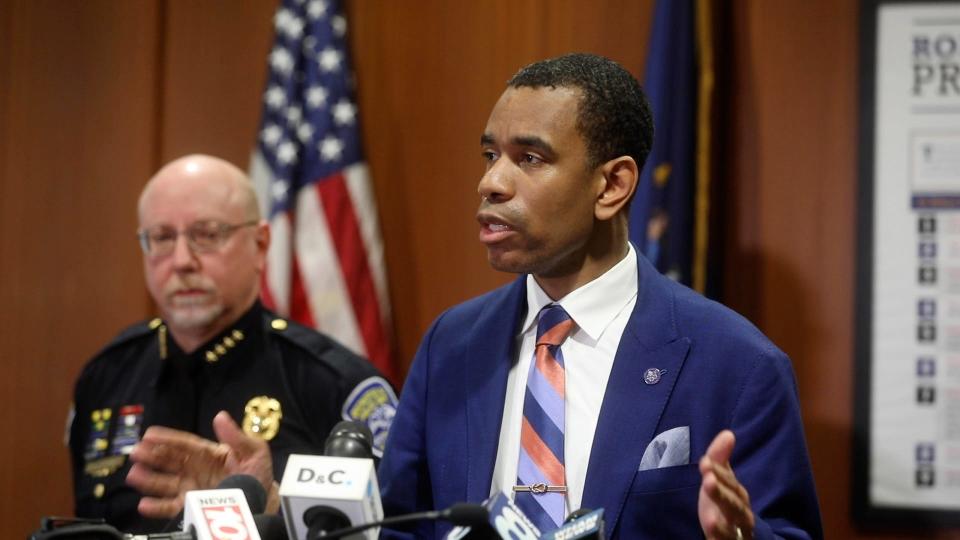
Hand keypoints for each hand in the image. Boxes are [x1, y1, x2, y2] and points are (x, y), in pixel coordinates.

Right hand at [126, 411, 278, 517]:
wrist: (262, 502)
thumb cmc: (257, 475)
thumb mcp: (254, 452)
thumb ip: (236, 436)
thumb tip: (220, 416)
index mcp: (208, 454)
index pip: (185, 444)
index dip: (167, 439)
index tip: (149, 434)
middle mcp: (196, 470)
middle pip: (170, 461)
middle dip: (152, 456)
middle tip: (135, 452)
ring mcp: (191, 489)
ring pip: (166, 482)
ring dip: (149, 479)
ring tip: (134, 475)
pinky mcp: (191, 507)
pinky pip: (171, 507)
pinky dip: (157, 506)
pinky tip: (144, 504)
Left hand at [698, 430, 754, 539]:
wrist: (736, 536)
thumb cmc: (726, 505)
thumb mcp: (719, 481)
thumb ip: (719, 459)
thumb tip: (728, 433)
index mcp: (738, 495)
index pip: (730, 482)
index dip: (719, 472)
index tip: (705, 462)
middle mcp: (740, 513)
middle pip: (734, 504)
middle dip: (721, 493)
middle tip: (708, 480)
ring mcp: (735, 531)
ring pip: (731, 526)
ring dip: (720, 522)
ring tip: (708, 517)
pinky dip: (720, 536)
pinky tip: (711, 529)